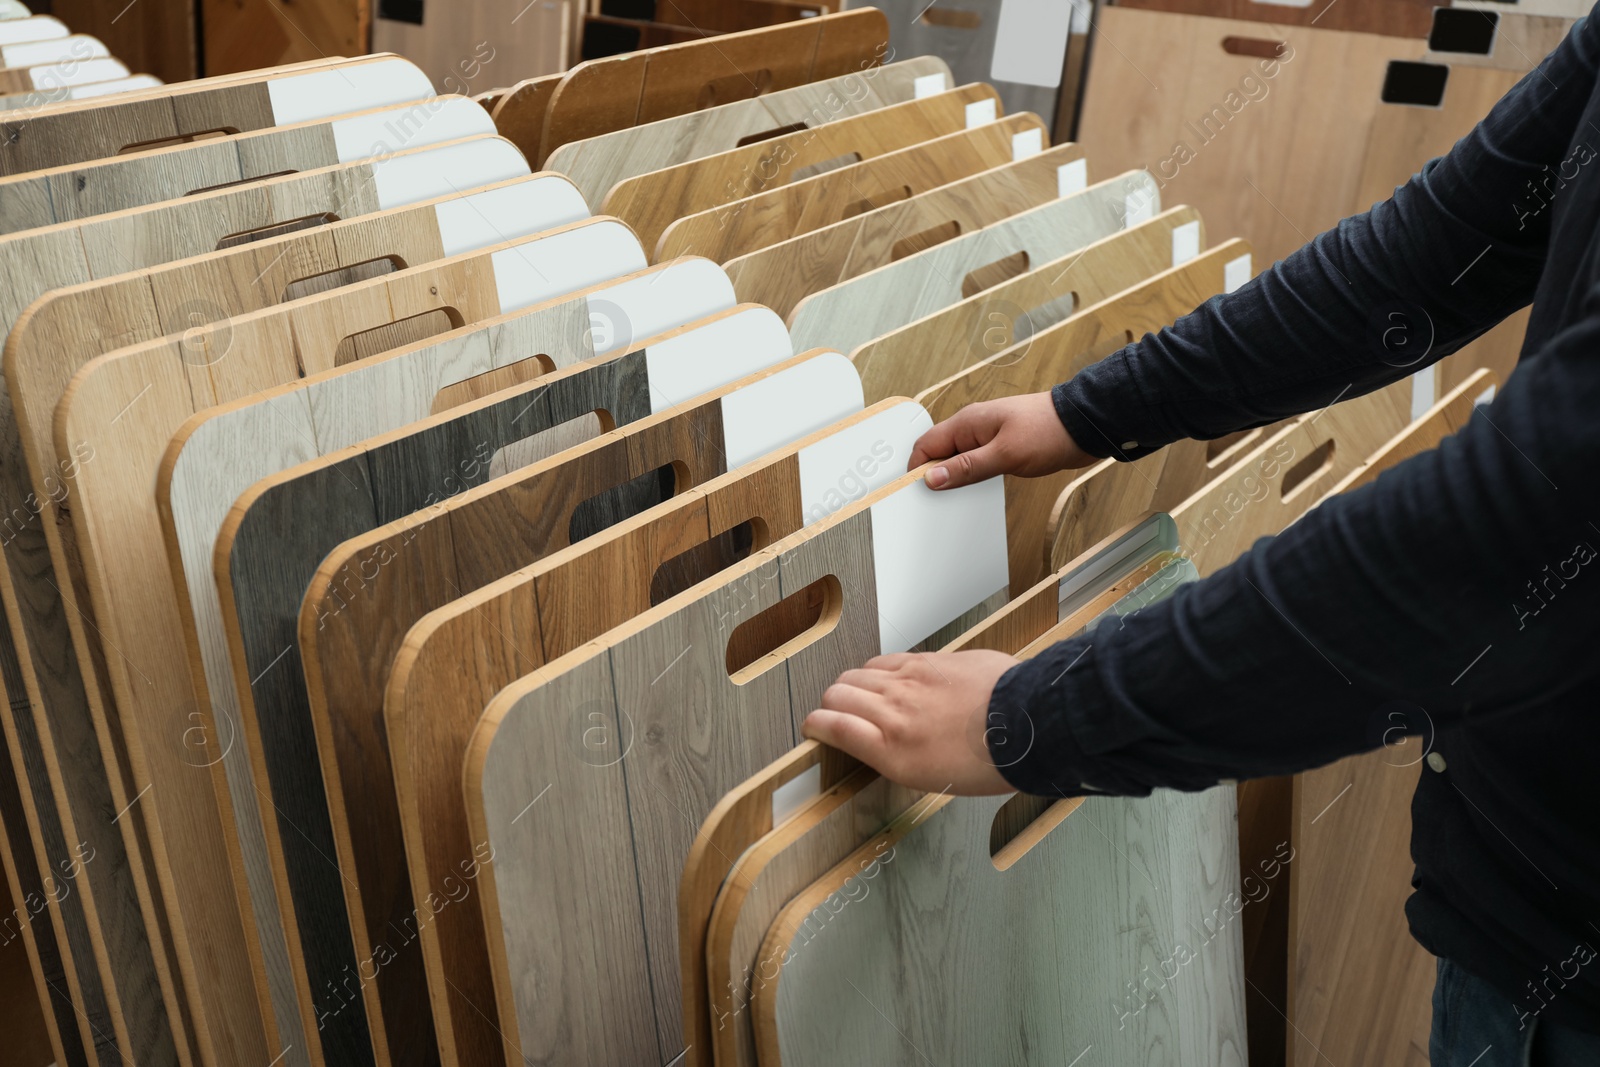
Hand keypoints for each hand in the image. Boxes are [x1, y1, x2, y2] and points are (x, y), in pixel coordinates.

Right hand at [802, 650, 1019, 795]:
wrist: (1028, 725)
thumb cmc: (990, 762)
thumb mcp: (933, 779)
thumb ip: (896, 756)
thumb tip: (879, 744)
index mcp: (892, 752)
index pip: (833, 727)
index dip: (815, 726)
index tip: (814, 728)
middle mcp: (893, 713)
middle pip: (837, 695)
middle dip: (830, 705)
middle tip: (837, 713)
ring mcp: (909, 681)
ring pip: (858, 674)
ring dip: (851, 685)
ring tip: (861, 695)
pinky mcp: (928, 661)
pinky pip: (886, 660)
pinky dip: (877, 670)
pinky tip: (887, 678)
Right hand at [909, 392, 1095, 489]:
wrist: (1084, 426)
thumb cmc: (1048, 431)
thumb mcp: (1004, 455)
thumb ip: (967, 467)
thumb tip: (933, 477)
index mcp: (967, 422)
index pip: (926, 445)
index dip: (916, 469)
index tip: (913, 491)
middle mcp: (973, 427)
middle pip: (938, 452)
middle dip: (932, 474)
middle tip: (933, 499)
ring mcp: (987, 436)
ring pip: (957, 458)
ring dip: (952, 476)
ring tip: (953, 497)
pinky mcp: (1001, 445)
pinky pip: (975, 461)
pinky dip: (970, 475)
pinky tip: (973, 487)